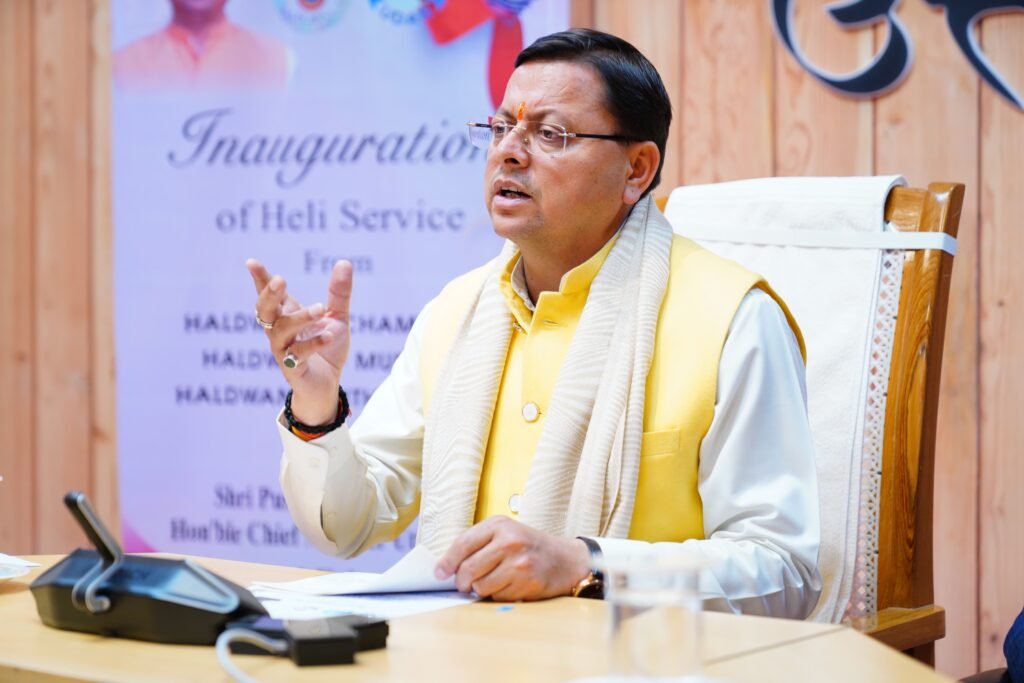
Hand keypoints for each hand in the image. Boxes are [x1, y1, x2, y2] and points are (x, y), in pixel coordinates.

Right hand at [246, 258, 352, 425]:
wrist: (328, 385)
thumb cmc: (326, 349)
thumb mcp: (336, 317)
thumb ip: (338, 293)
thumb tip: (344, 262)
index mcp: (287, 315)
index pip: (270, 294)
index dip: (260, 279)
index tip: (252, 262)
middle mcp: (280, 331)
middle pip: (265, 310)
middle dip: (269, 294)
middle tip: (281, 280)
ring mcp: (284, 350)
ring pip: (281, 331)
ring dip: (300, 318)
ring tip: (320, 309)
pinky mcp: (293, 369)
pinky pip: (298, 354)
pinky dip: (313, 344)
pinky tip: (328, 336)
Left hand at [434, 516, 591, 600]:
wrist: (565, 559)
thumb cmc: (529, 546)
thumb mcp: (505, 532)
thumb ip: (478, 544)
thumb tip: (446, 567)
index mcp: (499, 525)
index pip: (463, 543)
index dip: (447, 561)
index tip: (438, 573)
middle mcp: (509, 541)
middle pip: (468, 568)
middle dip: (461, 581)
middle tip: (463, 584)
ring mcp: (519, 562)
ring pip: (480, 586)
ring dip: (480, 589)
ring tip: (493, 581)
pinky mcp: (526, 582)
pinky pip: (497, 596)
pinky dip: (496, 595)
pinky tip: (508, 585)